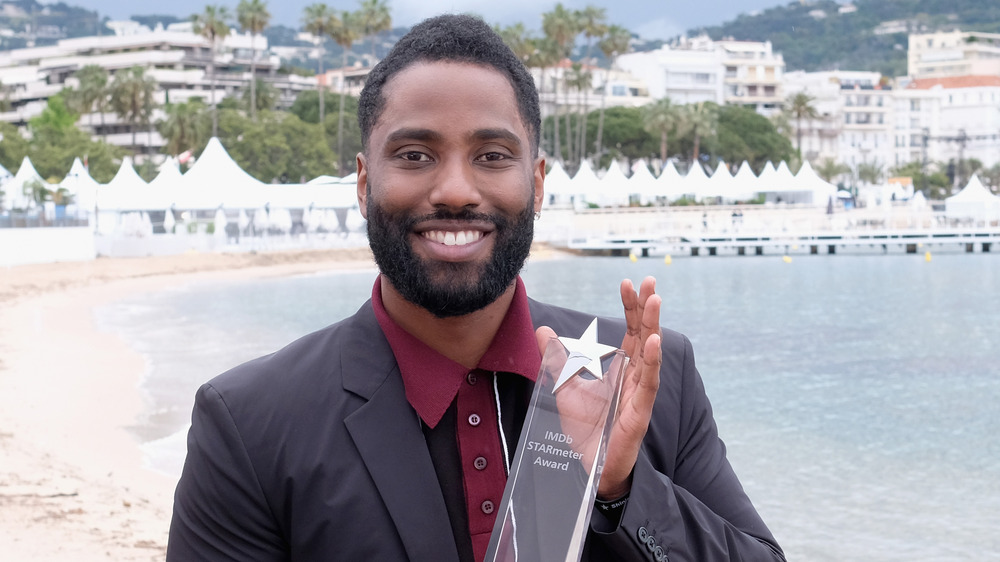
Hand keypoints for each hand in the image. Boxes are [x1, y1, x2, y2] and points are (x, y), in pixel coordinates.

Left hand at [535, 277, 660, 499]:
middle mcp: (635, 375)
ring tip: (655, 300)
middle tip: (648, 281)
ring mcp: (640, 392)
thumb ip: (557, 358)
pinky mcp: (640, 410)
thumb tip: (542, 329)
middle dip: (647, 307)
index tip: (627, 282)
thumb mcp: (564, 385)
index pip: (630, 330)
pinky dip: (653, 361)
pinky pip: (650, 382)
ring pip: (651, 353)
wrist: (588, 464)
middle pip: (644, 334)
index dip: (630, 307)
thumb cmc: (585, 428)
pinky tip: (654, 341)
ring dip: (653, 325)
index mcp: (621, 368)